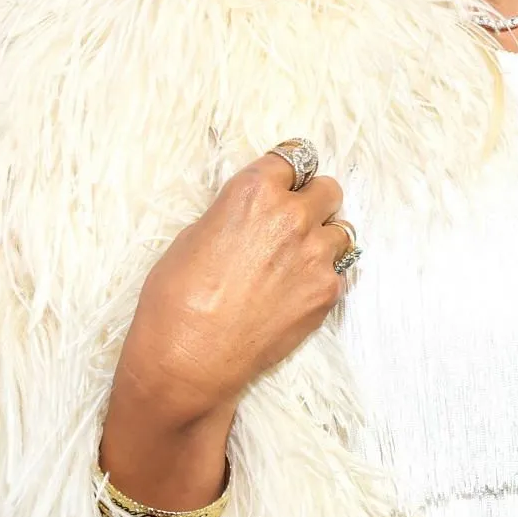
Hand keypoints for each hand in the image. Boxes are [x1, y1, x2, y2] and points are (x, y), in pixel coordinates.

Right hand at [116, 149, 352, 427]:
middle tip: (294, 222)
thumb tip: (253, 214)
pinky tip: (295, 293)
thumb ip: (236, 213)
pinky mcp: (327, 292)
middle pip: (329, 189)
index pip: (294, 158)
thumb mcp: (196, 233)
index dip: (289, 173)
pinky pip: (339, 272)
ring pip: (341, 231)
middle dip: (314, 201)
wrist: (190, 358)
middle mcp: (293, 215)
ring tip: (296, 262)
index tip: (289, 181)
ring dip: (323, 240)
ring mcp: (316, 255)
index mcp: (255, 190)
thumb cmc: (176, 297)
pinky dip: (323, 278)